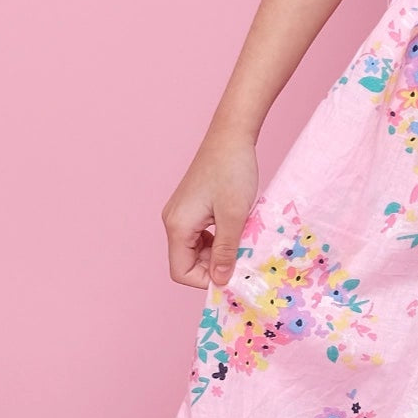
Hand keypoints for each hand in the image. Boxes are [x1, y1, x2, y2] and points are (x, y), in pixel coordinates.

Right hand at [161, 125, 259, 289]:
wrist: (231, 136)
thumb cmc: (233, 171)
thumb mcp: (234, 216)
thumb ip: (225, 250)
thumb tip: (220, 281)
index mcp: (177, 226)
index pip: (181, 272)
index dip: (205, 280)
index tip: (233, 276)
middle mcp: (173, 221)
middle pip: (188, 262)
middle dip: (214, 265)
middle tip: (243, 259)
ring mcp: (181, 213)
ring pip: (196, 248)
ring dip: (219, 251)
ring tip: (243, 242)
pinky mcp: (191, 206)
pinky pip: (201, 234)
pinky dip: (218, 238)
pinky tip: (237, 229)